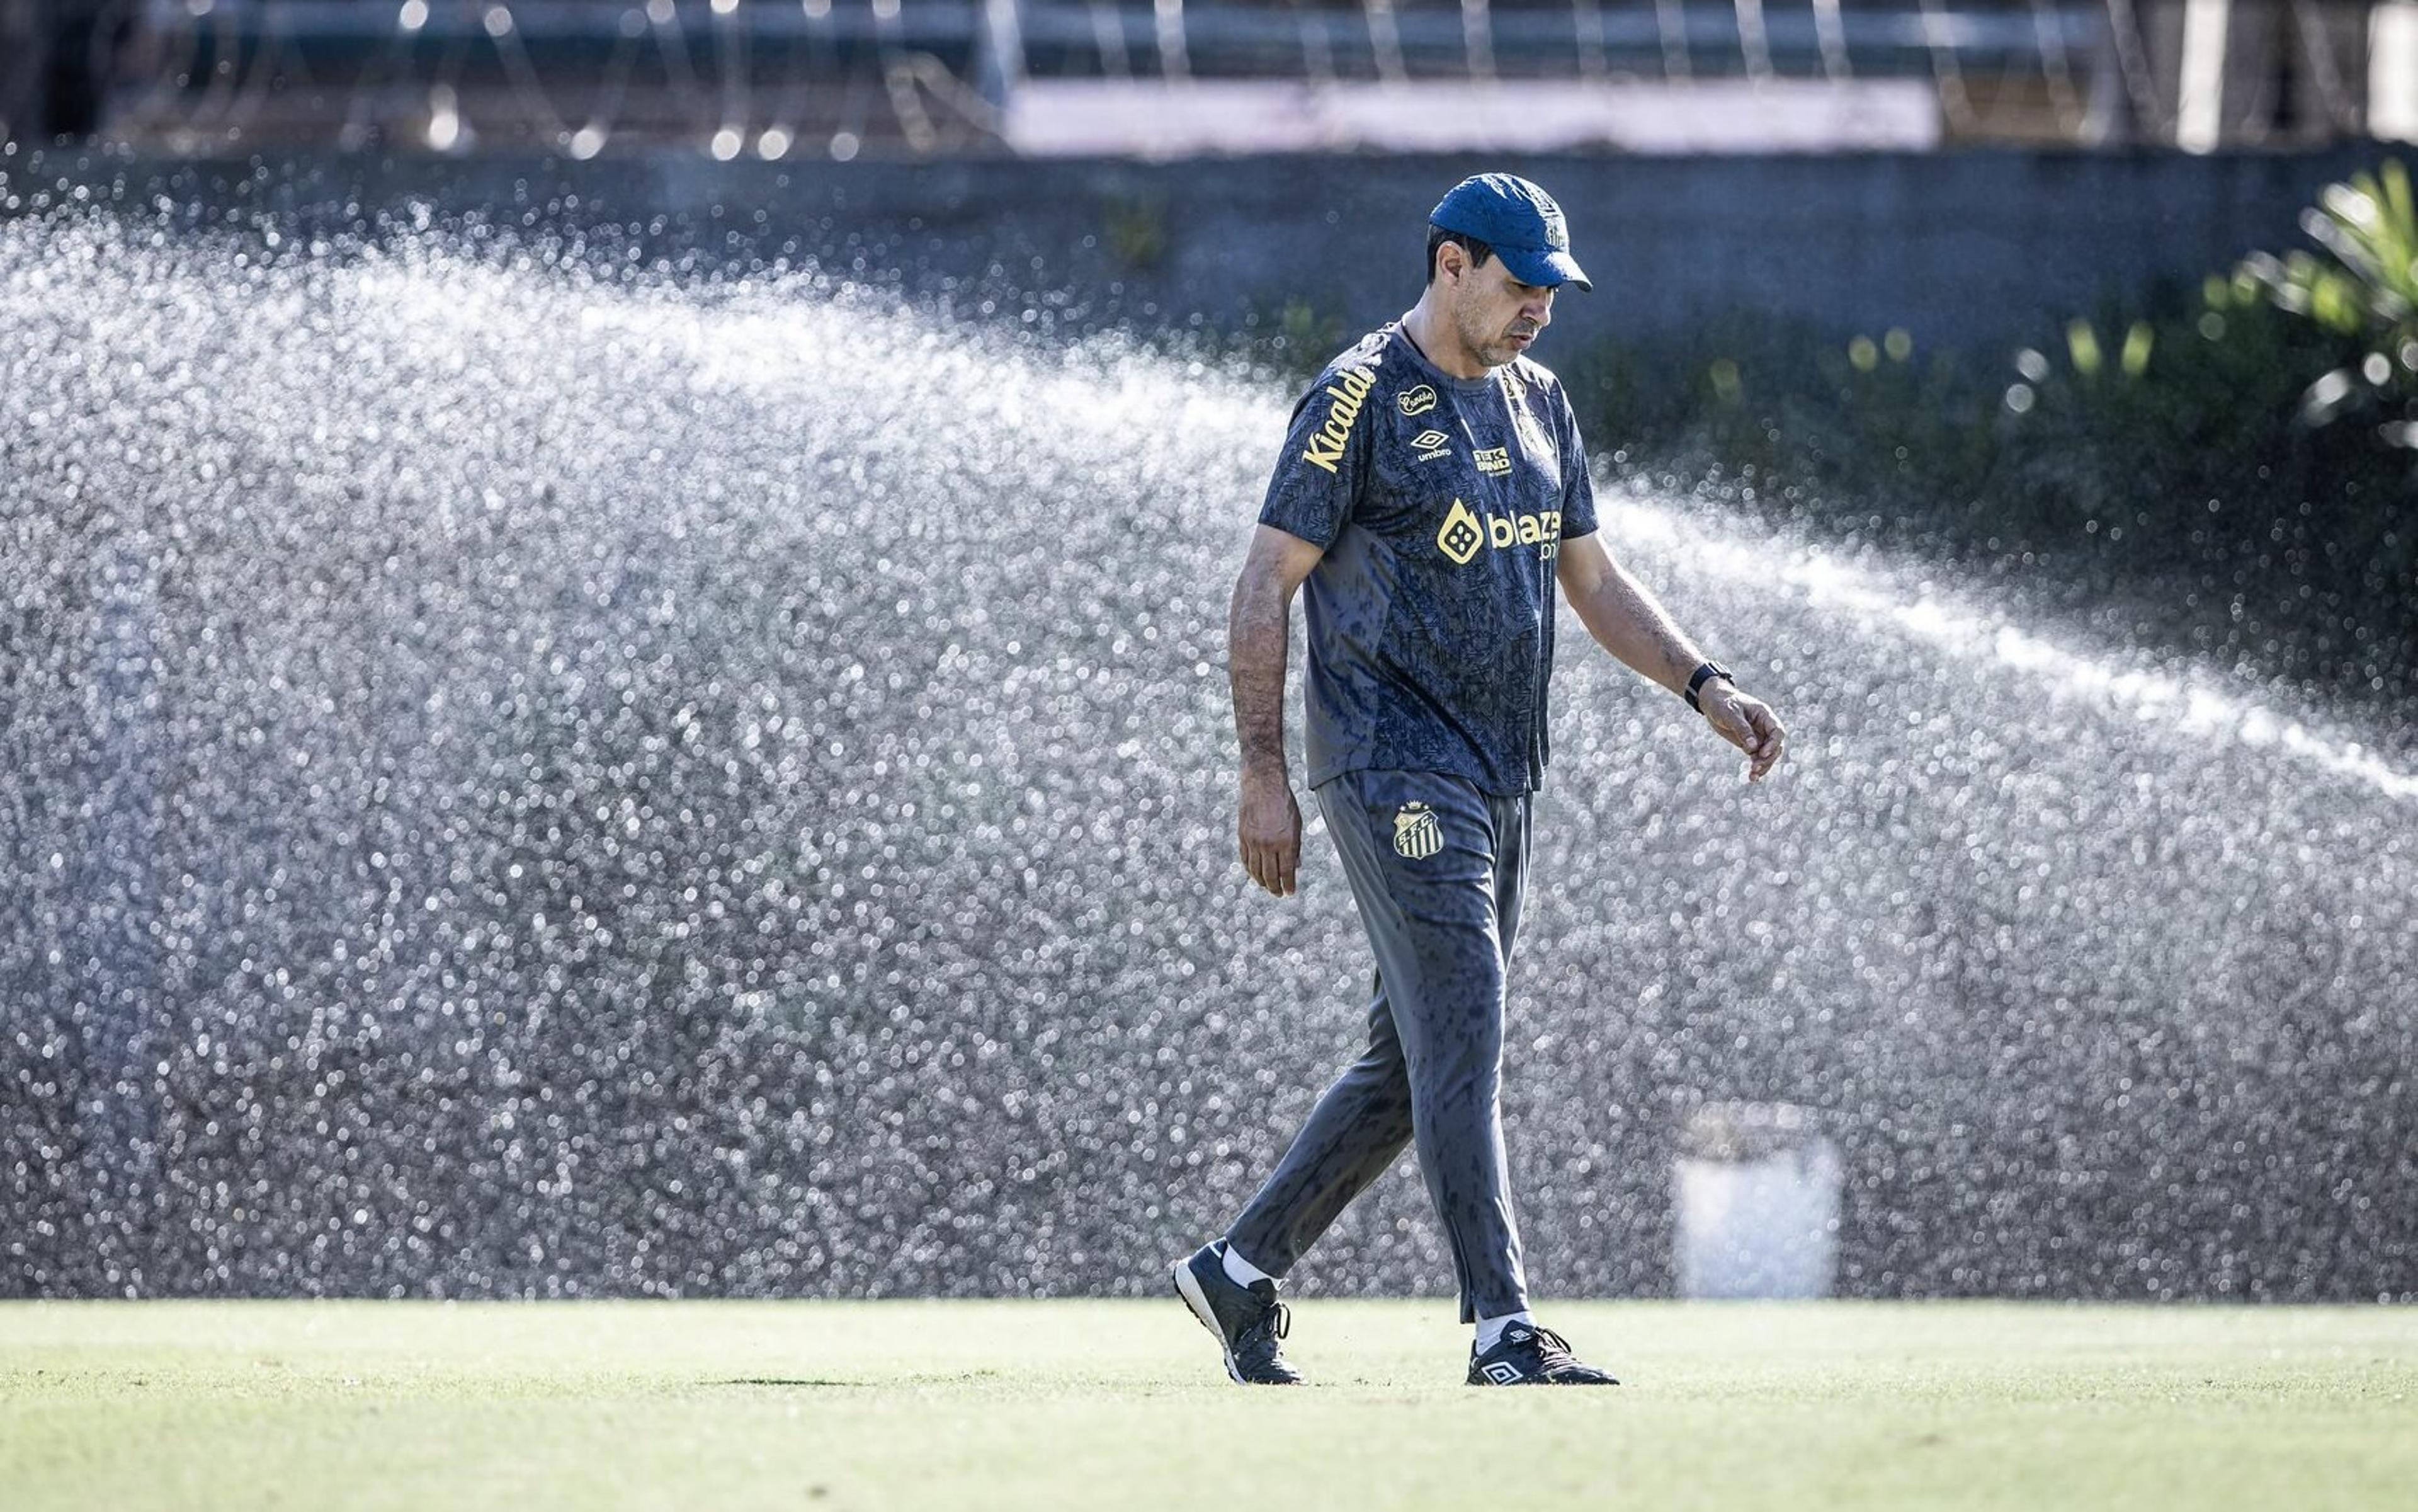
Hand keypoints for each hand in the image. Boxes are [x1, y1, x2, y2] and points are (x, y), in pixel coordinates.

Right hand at [1237, 766, 1302, 895]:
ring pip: (1255, 870)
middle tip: (1278, 894)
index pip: (1287, 872)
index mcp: (1285, 841)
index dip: (1289, 885)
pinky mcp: (1242, 836)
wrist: (1262, 784)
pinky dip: (1250, 869)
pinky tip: (1254, 874)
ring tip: (1267, 887)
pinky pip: (1245, 859)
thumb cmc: (1284, 803)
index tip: (1290, 892)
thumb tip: (1295, 866)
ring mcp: (1253, 841)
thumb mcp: (1296, 824)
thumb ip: (1295, 847)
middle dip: (1275, 888)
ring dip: (1262, 881)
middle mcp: (1268, 844)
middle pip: (1270, 875)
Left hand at [1700, 683, 1786, 781]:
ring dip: (1763, 766)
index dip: (1773, 744)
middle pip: (1775, 746)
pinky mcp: (1749, 744)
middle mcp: (1764, 727)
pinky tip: (1752, 777)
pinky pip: (1757, 757)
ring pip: (1768, 755)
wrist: (1713, 702)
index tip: (1762, 753)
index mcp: (1764, 715)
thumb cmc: (1723, 703)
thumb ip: (1742, 729)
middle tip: (1755, 767)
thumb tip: (1752, 747)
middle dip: (1768, 758)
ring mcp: (1758, 736)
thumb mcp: (1730, 714)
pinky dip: (1756, 767)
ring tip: (1753, 776)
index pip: (1777, 731)